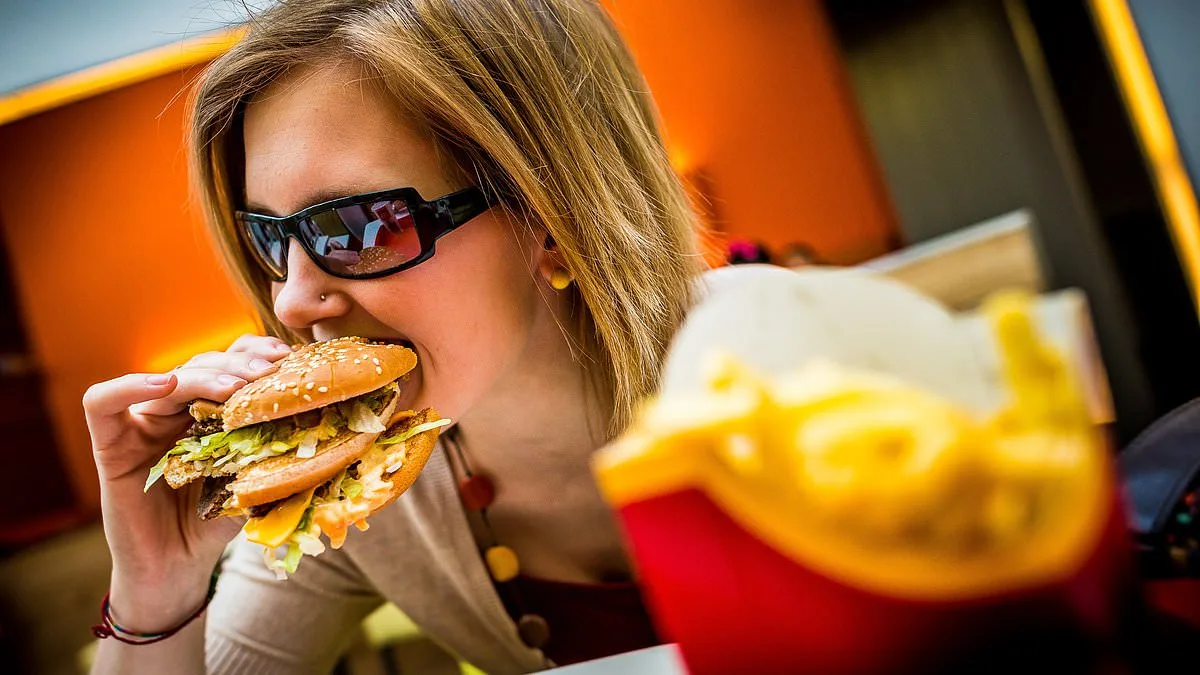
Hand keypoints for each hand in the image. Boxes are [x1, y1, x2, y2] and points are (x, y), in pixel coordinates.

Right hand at [84, 334, 292, 628]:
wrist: (175, 569)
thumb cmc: (214, 525)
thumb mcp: (254, 483)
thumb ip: (277, 457)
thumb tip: (333, 436)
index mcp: (209, 412)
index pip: (228, 364)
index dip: (254, 354)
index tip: (286, 358)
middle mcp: (174, 411)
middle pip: (201, 366)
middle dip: (237, 365)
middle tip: (267, 373)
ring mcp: (141, 424)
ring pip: (166, 379)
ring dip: (203, 375)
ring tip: (235, 386)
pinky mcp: (110, 445)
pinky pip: (102, 403)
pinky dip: (129, 385)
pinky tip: (164, 383)